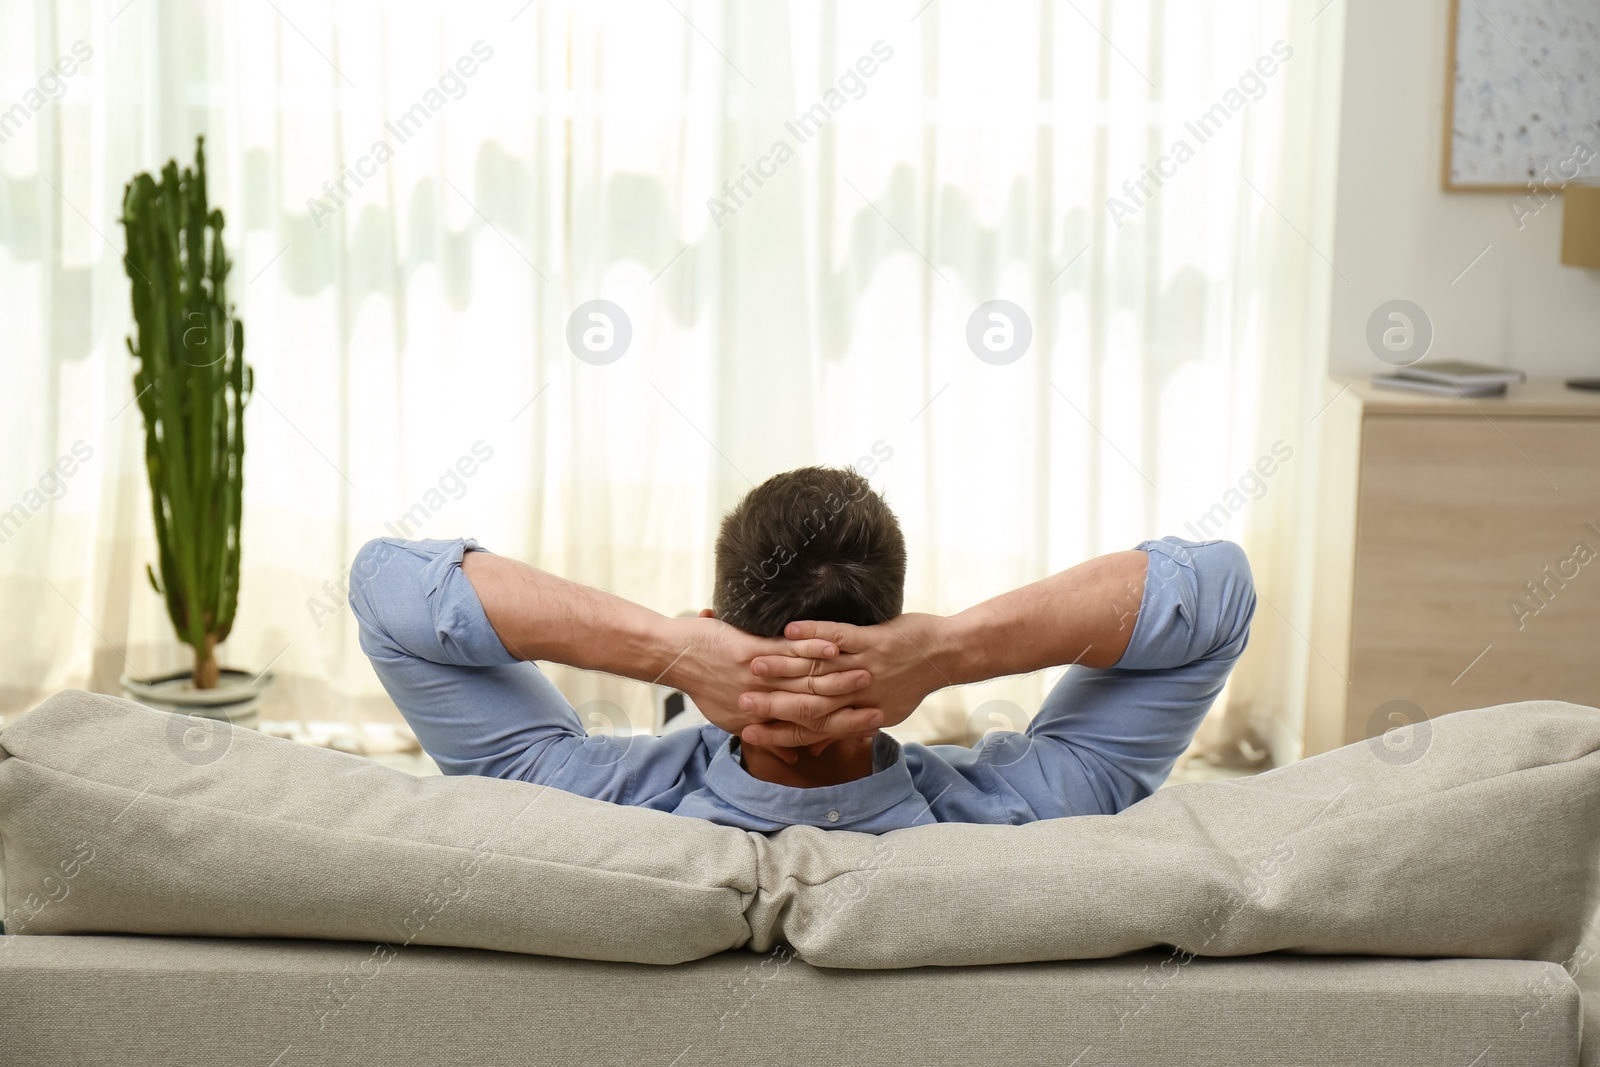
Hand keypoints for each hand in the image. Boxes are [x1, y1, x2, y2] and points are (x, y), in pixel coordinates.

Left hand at [663, 615, 883, 759]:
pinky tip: (834, 648)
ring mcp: (758, 679)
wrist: (675, 657)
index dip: (841, 731)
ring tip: (868, 674)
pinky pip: (788, 653)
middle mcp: (761, 705)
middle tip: (880, 708)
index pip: (808, 732)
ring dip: (839, 679)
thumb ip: (764, 733)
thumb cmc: (703, 684)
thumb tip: (792, 752)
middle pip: (815, 711)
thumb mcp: (728, 718)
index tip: (868, 728)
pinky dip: (812, 650)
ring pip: (805, 682)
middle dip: (850, 710)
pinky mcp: (752, 653)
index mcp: (759, 723)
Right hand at [743, 613, 953, 734]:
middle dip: (770, 704)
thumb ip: (846, 726)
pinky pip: (839, 636)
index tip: (747, 734)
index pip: (811, 731)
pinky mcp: (874, 641)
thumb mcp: (881, 712)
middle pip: (808, 705)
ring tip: (752, 664)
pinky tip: (788, 629)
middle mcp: (860, 697)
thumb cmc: (911, 684)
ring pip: (818, 670)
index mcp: (858, 716)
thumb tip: (816, 747)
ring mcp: (866, 667)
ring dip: (783, 666)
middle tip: (739, 702)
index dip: (777, 734)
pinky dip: (813, 633)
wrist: (946, 656)